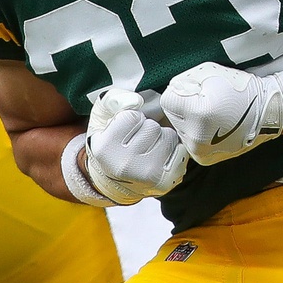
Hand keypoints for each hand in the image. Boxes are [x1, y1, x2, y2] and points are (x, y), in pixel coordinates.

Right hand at [84, 88, 188, 204]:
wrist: (114, 181)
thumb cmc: (110, 142)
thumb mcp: (101, 117)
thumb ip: (113, 100)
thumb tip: (136, 101)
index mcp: (105, 149)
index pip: (132, 117)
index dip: (131, 119)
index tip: (124, 130)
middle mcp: (125, 165)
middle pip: (152, 127)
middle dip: (147, 128)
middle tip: (137, 140)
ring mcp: (146, 176)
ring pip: (169, 137)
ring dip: (161, 138)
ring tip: (148, 148)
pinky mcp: (165, 182)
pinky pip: (181, 151)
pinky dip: (173, 150)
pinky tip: (160, 157)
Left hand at [161, 61, 282, 165]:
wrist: (266, 113)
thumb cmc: (240, 90)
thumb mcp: (209, 73)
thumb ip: (183, 81)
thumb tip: (171, 90)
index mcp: (199, 114)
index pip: (167, 100)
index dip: (181, 92)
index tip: (197, 91)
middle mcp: (197, 137)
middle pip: (171, 116)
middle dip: (183, 107)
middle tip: (206, 102)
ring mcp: (200, 151)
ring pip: (179, 129)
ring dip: (188, 120)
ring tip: (211, 115)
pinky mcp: (203, 158)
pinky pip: (188, 140)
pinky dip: (195, 132)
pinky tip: (212, 126)